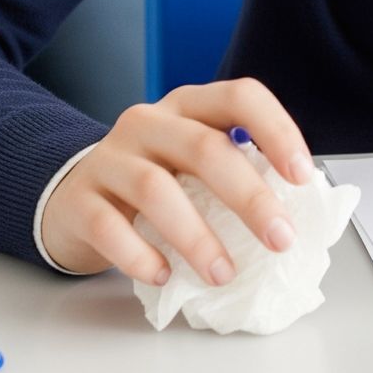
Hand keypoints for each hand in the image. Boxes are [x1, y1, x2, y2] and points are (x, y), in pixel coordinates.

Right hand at [42, 78, 313, 282]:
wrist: (70, 196)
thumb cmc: (150, 178)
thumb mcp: (192, 162)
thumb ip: (234, 171)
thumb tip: (292, 215)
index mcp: (188, 105)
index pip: (239, 97)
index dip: (276, 130)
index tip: (302, 175)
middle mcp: (149, 122)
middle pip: (205, 148)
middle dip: (250, 197)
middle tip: (280, 239)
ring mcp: (109, 158)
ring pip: (156, 189)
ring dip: (197, 237)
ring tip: (222, 273)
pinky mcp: (78, 200)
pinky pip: (108, 227)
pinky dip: (139, 255)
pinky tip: (164, 275)